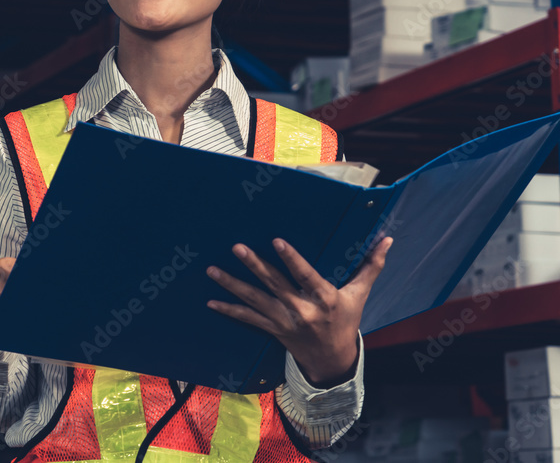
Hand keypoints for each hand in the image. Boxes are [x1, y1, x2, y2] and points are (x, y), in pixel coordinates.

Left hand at [205, 236, 392, 387]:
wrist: (332, 359)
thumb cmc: (346, 320)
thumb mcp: (359, 294)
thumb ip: (371, 266)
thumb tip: (388, 238)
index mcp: (324, 298)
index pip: (306, 275)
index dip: (291, 259)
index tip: (276, 241)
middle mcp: (302, 310)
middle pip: (274, 284)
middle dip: (254, 265)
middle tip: (236, 247)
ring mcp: (284, 321)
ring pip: (255, 300)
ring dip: (232, 285)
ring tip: (212, 271)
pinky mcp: (272, 329)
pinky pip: (248, 319)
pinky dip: (229, 310)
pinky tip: (211, 301)